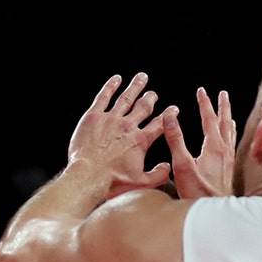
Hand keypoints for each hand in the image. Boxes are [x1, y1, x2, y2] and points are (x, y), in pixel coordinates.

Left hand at [68, 73, 171, 198]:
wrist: (88, 175)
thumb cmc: (112, 181)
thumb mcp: (141, 182)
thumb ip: (158, 174)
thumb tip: (168, 167)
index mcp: (140, 140)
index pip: (159, 124)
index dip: (168, 115)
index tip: (173, 108)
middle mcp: (127, 126)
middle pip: (143, 107)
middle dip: (150, 98)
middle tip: (154, 93)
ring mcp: (110, 119)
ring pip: (126, 98)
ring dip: (135, 87)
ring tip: (141, 78)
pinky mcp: (93, 117)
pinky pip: (103, 97)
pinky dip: (110, 86)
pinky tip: (116, 79)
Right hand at [164, 87, 235, 197]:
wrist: (214, 211)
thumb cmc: (196, 191)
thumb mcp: (181, 164)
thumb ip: (175, 138)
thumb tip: (169, 115)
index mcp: (213, 147)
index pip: (210, 119)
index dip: (205, 104)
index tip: (201, 91)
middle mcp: (224, 150)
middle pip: (225, 122)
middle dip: (222, 106)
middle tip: (221, 94)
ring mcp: (228, 159)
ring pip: (230, 132)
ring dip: (228, 118)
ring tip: (227, 110)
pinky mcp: (228, 167)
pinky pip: (232, 143)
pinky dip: (230, 133)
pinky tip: (228, 136)